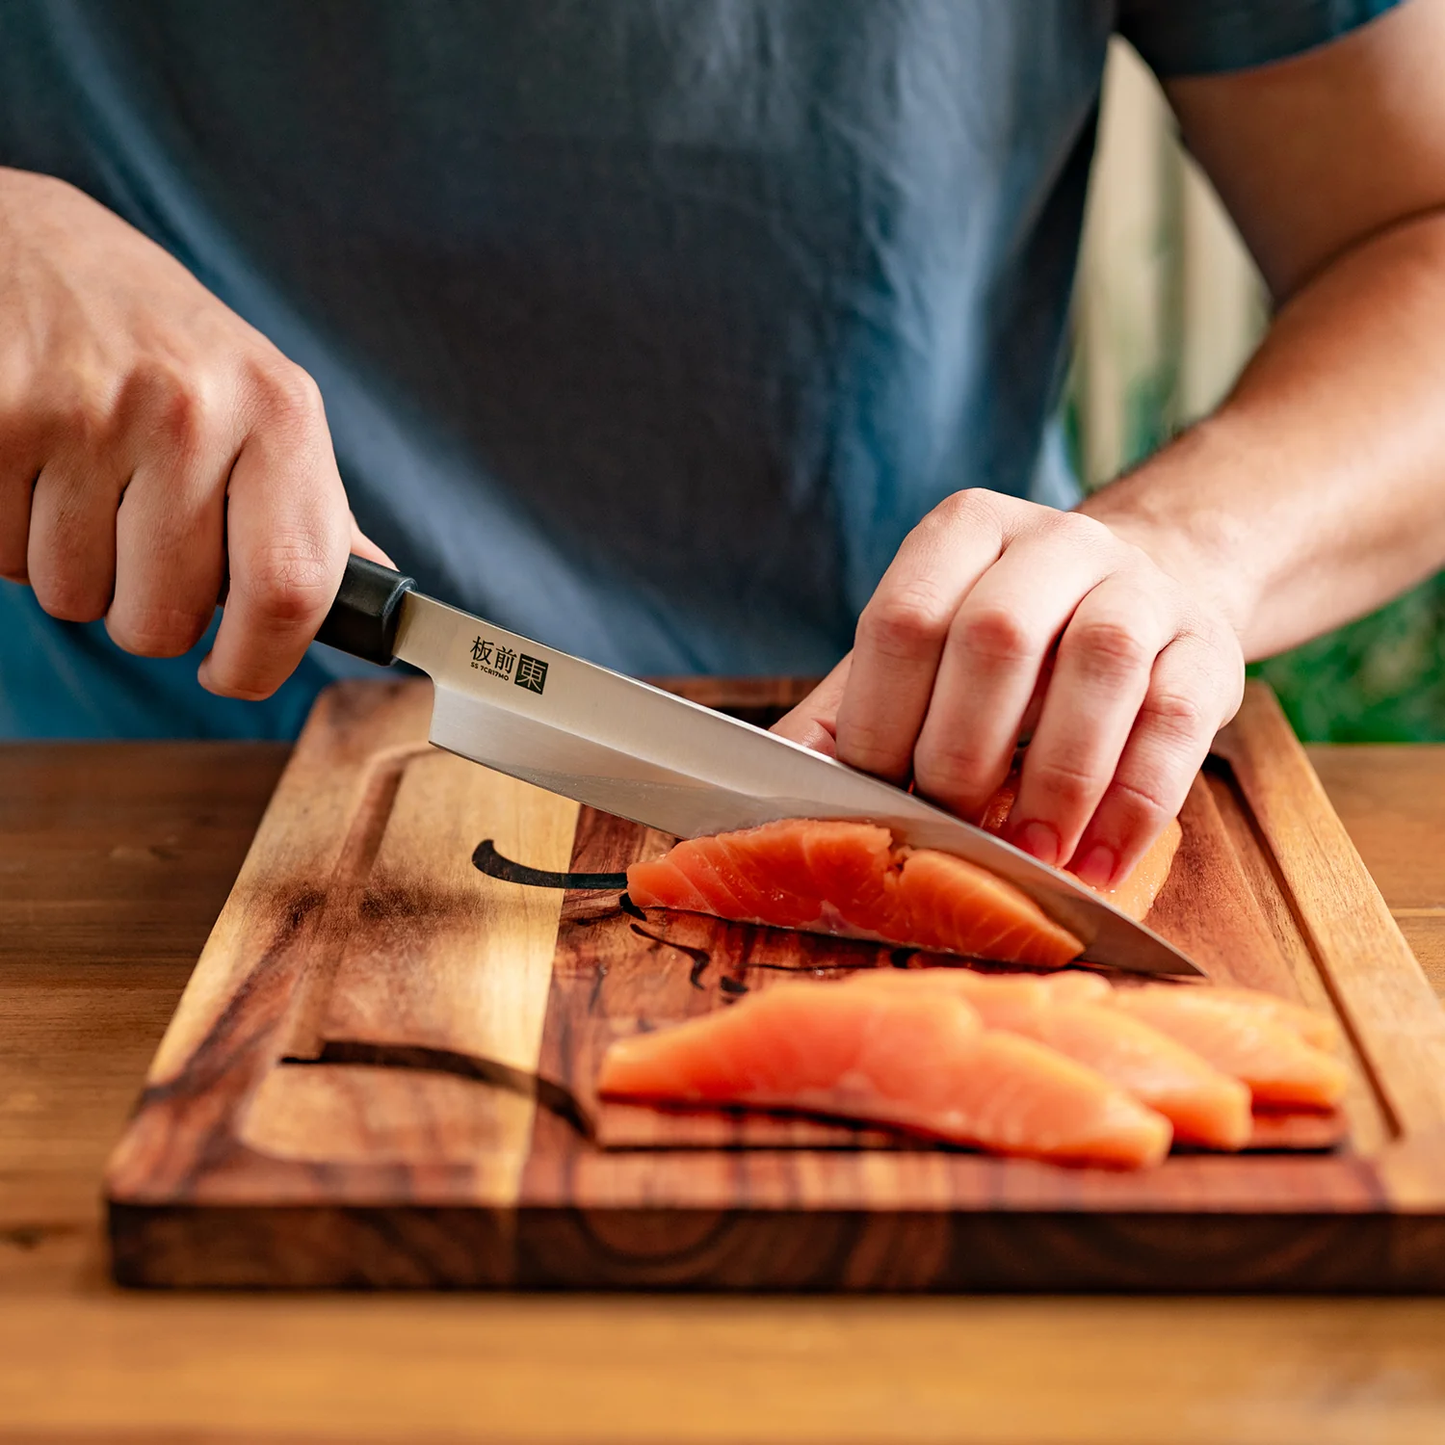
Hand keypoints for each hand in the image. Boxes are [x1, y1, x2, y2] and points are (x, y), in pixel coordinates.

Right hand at [0, 168, 389, 698]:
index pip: (293, 589)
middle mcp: (193, 407)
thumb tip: (375, 603)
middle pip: (166, 617)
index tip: (232, 671)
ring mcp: (89, 410)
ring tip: (78, 480)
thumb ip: (311, 509)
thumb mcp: (260, 403)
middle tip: (134, 536)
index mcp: (280, 411)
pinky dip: (6, 533)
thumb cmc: (159, 344)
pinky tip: (28, 463)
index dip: (260, 662)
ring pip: (72, 596)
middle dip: (142, 609)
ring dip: (69, 567)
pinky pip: (0, 555)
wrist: (31, 245)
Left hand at [773, 489, 1244, 886]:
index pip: (905, 619)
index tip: (877, 797)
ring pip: (1101, 664)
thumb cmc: (1003, 651)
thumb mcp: (918, 661)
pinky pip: (1177, 720)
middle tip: (950, 826)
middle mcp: (1055, 540)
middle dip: (963, 751)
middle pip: (995, 636)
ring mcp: (1141, 584)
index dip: (884, 720)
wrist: (1138, 598)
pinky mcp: (1208, 644)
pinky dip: (1135, 804)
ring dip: (1057, 779)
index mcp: (963, 532)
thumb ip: (848, 715)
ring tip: (1029, 855)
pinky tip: (1098, 862)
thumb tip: (779, 788)